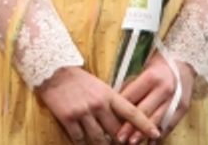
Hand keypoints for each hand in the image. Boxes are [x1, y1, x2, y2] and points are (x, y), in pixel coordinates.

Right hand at [36, 66, 158, 143]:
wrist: (52, 71)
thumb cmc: (77, 79)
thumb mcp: (98, 86)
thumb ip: (110, 102)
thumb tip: (121, 122)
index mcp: (107, 94)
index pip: (131, 111)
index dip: (145, 124)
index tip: (156, 134)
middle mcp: (97, 104)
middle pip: (116, 131)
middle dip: (121, 141)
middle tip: (122, 143)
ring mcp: (82, 112)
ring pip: (99, 139)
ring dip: (103, 144)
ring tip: (104, 144)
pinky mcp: (68, 118)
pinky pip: (79, 139)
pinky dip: (83, 143)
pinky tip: (84, 142)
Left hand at [116, 54, 194, 142]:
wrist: (184, 63)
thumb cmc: (157, 66)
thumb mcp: (142, 71)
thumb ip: (131, 87)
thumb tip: (115, 102)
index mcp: (151, 78)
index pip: (132, 97)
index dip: (120, 110)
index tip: (110, 121)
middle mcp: (164, 90)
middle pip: (144, 112)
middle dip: (130, 127)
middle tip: (120, 138)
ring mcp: (175, 100)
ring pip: (156, 121)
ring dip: (144, 134)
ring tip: (132, 142)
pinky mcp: (182, 109)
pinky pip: (169, 125)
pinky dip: (160, 135)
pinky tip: (151, 142)